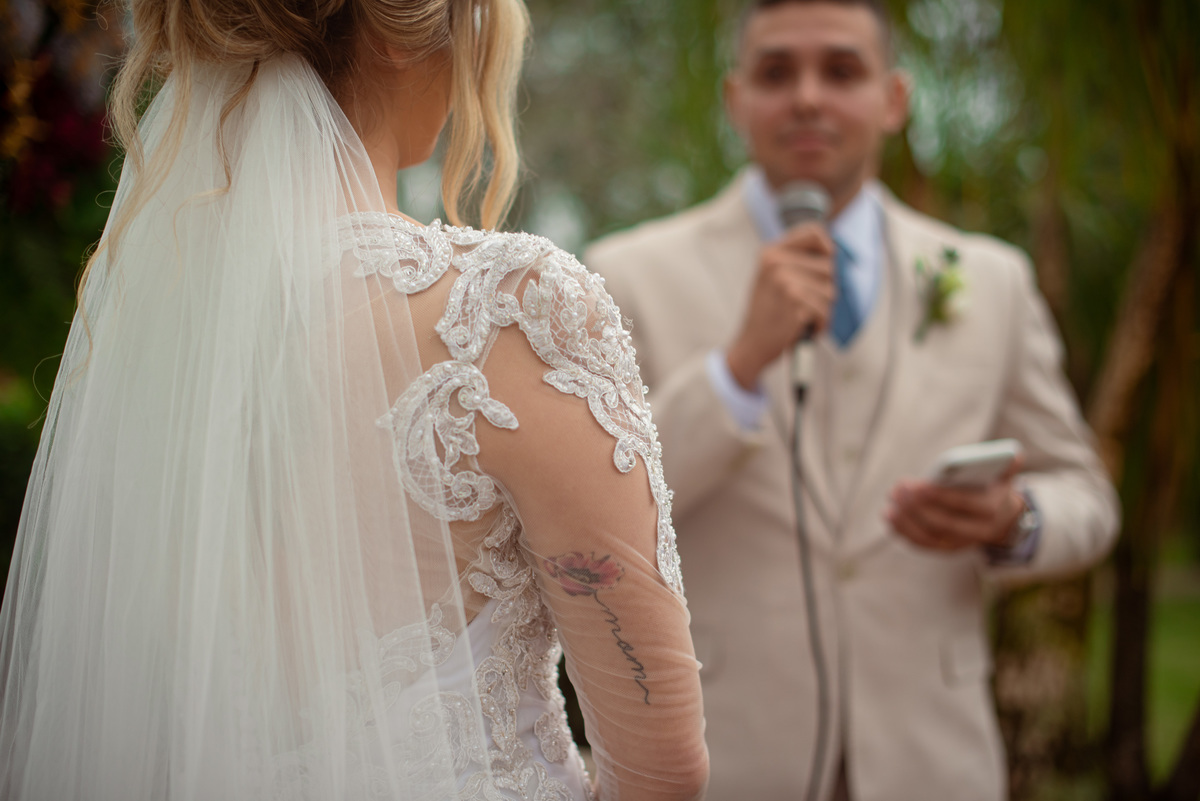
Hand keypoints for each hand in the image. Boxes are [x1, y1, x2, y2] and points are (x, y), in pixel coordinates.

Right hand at [725, 222, 834, 389]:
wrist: (752, 344)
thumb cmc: (769, 311)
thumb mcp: (773, 277)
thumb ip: (797, 260)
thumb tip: (834, 251)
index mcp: (771, 252)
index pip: (815, 232)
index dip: (828, 248)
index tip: (826, 262)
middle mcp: (776, 263)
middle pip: (829, 266)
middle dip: (826, 288)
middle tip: (805, 303)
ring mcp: (785, 282)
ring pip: (831, 291)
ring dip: (823, 309)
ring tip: (802, 316)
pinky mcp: (795, 304)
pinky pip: (825, 311)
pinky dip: (820, 324)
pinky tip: (803, 328)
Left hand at [885, 459, 1025, 551]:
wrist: (1001, 521)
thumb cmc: (994, 490)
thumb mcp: (1004, 477)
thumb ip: (1006, 465)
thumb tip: (1014, 453)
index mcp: (991, 510)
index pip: (965, 505)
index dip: (942, 497)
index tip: (920, 485)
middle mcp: (977, 532)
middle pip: (943, 523)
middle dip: (918, 506)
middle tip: (900, 488)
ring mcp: (960, 543)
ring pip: (929, 536)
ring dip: (906, 519)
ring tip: (892, 499)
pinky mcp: (945, 548)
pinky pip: (921, 543)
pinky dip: (903, 531)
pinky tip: (888, 515)